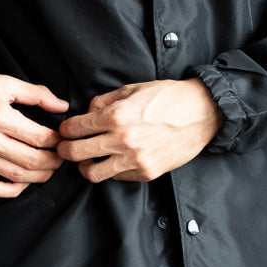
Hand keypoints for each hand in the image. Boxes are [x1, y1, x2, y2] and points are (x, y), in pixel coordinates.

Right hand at [0, 69, 68, 197]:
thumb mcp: (5, 82)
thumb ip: (36, 94)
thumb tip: (62, 106)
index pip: (39, 137)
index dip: (57, 140)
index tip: (64, 138)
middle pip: (31, 160)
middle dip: (54, 161)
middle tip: (62, 156)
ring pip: (16, 176)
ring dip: (40, 176)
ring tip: (50, 168)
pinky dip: (12, 190)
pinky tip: (24, 182)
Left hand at [57, 78, 222, 183]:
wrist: (201, 112)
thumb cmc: (168, 97)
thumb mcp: (132, 89)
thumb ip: (105, 101)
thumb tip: (87, 111)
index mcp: (116, 115)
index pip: (74, 128)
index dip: (65, 129)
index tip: (65, 130)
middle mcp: (122, 140)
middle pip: (75, 154)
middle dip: (65, 150)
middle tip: (65, 147)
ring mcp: (134, 159)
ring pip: (92, 173)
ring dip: (85, 166)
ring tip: (87, 159)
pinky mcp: (146, 172)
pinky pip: (116, 177)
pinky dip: (110, 170)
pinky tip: (114, 160)